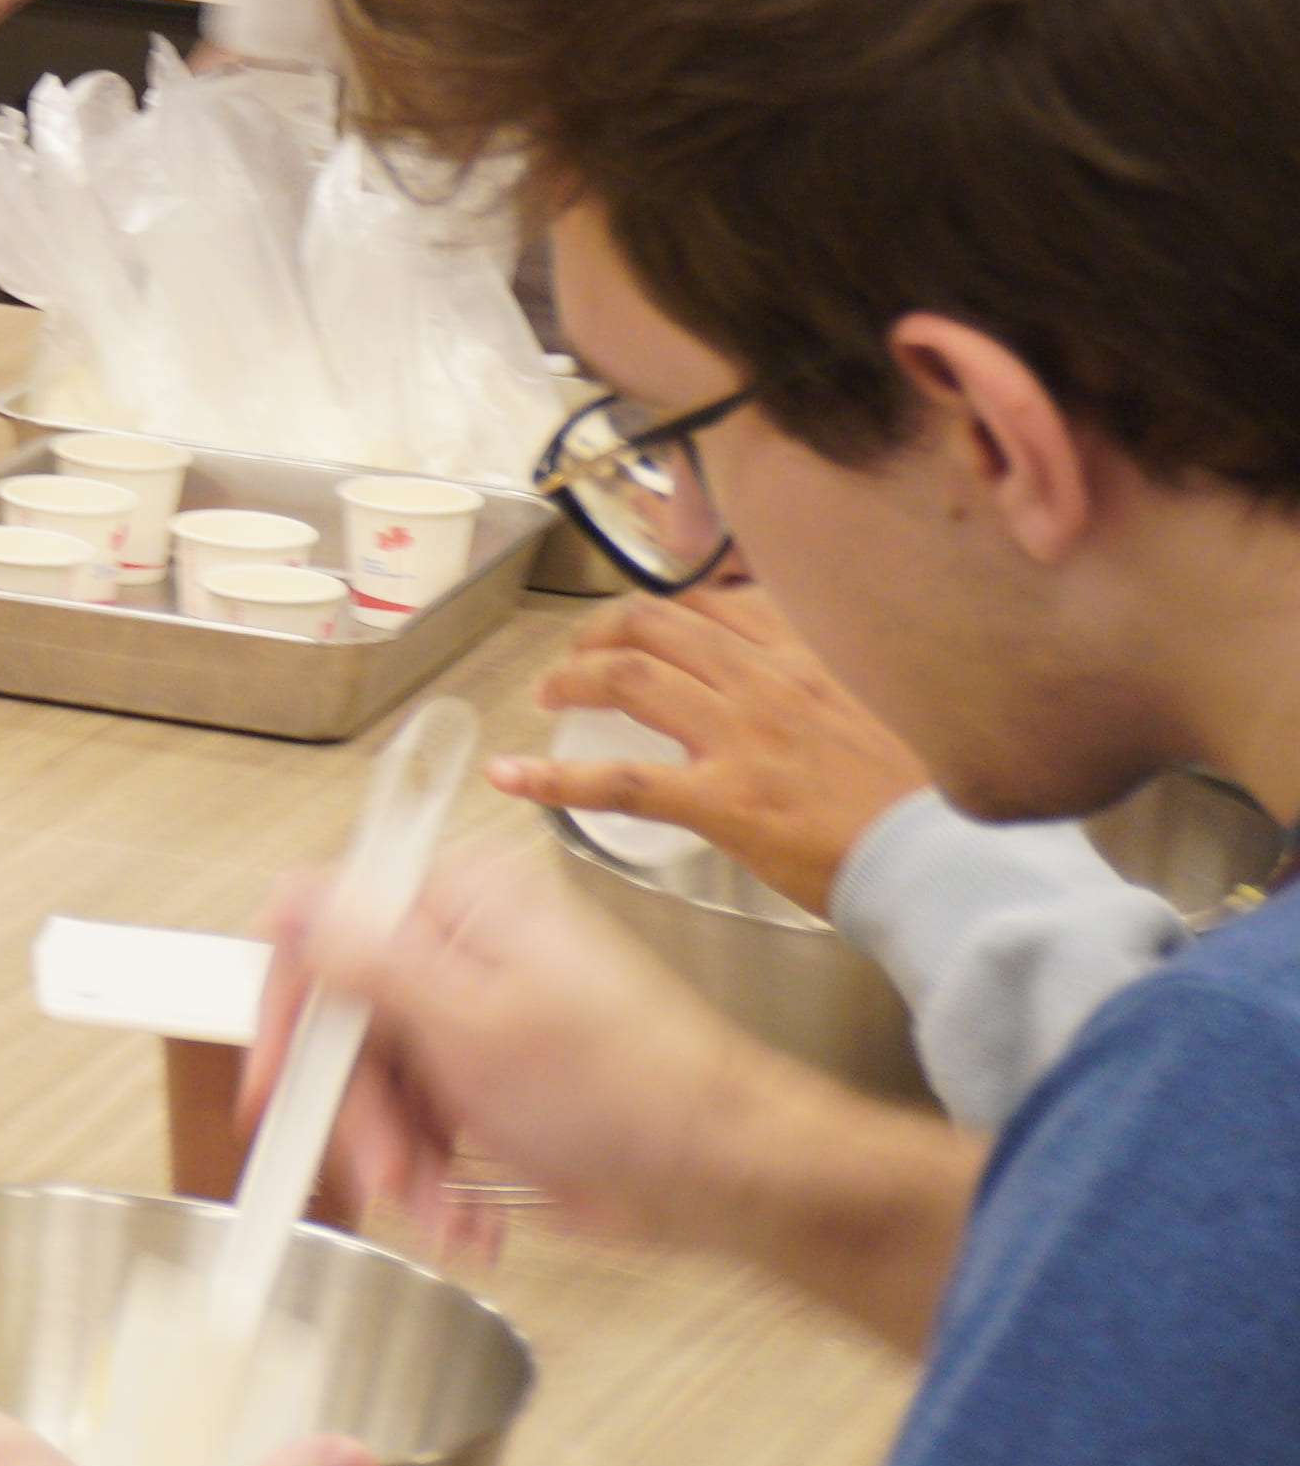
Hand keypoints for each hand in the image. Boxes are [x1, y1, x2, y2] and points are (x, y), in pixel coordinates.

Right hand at [263, 840, 788, 1271]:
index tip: (279, 1080)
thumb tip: (297, 909)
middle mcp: (463, 950)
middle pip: (345, 1024)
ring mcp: (477, 1018)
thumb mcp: (477, 1021)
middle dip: (360, 1113)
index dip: (288, 1009)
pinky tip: (463, 1215)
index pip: (321, 926)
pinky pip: (422, 1126)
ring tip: (439, 1209)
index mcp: (460, 905)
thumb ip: (374, 961)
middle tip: (385, 1170)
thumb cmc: (636, 1089)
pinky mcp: (491, 1081)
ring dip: (402, 1160)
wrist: (723, 1171)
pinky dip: (434, 1180)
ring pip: (378, 1087)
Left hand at [485, 581, 920, 917]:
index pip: (721, 601)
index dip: (666, 606)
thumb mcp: (889, 717)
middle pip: (659, 621)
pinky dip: (553, 777)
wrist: (951, 864)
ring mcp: (744, 738)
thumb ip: (833, 692)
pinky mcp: (725, 799)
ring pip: (630, 676)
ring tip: (549, 692)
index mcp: (814, 660)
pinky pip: (619, 780)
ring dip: (574, 676)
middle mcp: (772, 682)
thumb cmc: (927, 806)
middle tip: (579, 653)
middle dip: (602, 627)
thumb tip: (792, 698)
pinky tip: (513, 780)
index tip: (643, 622)